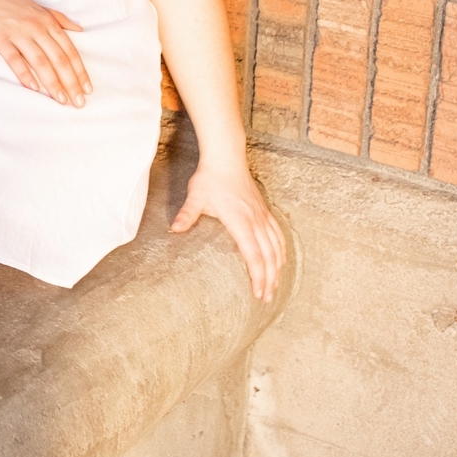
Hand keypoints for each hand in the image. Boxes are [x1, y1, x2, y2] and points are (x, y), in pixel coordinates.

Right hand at [0, 0, 91, 106]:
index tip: (88, 88)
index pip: (69, 49)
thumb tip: (79, 30)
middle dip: (71, 82)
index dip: (80, 71)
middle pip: (59, 58)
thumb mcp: (33, 5)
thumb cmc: (1, 1)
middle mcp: (35, 25)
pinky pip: (14, 59)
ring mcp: (16, 31)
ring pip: (40, 61)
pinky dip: (24, 74)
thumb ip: (57, 18)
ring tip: (61, 100)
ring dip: (53, 83)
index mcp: (46, 19)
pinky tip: (33, 88)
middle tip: (79, 102)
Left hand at [170, 156, 283, 302]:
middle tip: (266, 298)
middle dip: (269, 279)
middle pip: (269, 256)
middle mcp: (255, 221)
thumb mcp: (195, 196)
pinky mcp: (264, 211)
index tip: (258, 292)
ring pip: (276, 247)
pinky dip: (281, 251)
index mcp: (240, 221)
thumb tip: (175, 229)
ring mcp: (262, 216)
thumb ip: (187, 214)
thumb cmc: (210, 178)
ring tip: (275, 286)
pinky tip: (281, 261)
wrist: (227, 158)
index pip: (253, 255)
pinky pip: (278, 235)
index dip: (258, 275)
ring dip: (278, 268)